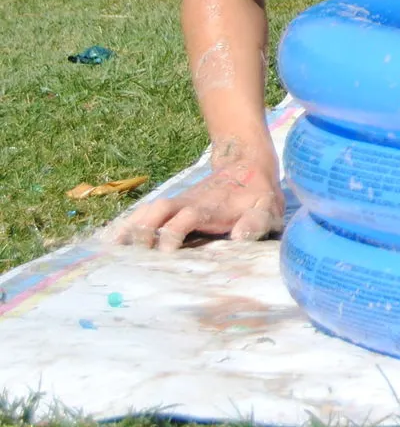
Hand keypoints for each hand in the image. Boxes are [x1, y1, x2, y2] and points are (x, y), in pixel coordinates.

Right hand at [113, 159, 283, 249]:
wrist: (246, 167)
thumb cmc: (257, 197)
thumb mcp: (266, 209)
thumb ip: (255, 223)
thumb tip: (239, 238)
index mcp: (207, 207)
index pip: (183, 221)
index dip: (171, 236)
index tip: (162, 255)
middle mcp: (184, 204)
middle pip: (154, 215)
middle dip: (140, 234)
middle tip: (127, 258)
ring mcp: (174, 205)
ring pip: (144, 213)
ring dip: (127, 231)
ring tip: (107, 254)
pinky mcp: (169, 209)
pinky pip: (142, 215)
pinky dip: (125, 227)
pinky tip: (107, 243)